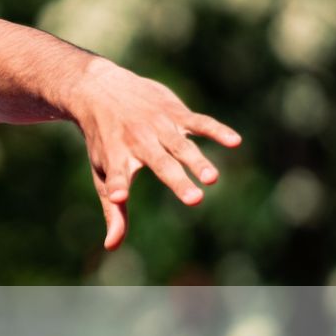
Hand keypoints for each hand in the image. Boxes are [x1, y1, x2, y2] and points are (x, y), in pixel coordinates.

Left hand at [68, 62, 240, 249]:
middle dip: (177, 180)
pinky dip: (216, 130)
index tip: (118, 196)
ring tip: (213, 179)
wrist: (100, 89)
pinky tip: (234, 141)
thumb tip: (112, 246)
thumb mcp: (102, 172)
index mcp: (116, 156)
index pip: (116, 174)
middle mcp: (138, 140)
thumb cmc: (103, 140)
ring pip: (182, 145)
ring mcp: (158, 125)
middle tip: (195, 200)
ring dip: (198, 161)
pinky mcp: (175, 113)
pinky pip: (199, 122)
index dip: (117, 185)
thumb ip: (113, 209)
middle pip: (160, 163)